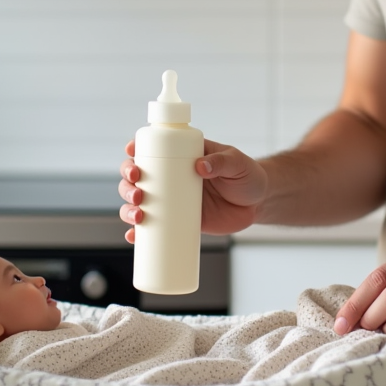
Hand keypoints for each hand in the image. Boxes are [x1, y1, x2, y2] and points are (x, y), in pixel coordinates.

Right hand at [118, 138, 268, 242]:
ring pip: (138, 202)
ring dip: (128, 209)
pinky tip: (133, 237)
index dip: (135, 150)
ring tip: (137, 216)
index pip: (152, 149)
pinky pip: (152, 227)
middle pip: (136, 177)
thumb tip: (201, 166)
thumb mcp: (237, 163)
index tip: (131, 154)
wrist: (258, 203)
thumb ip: (222, 161)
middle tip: (138, 192)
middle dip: (127, 184)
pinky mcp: (178, 220)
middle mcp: (171, 176)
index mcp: (182, 155)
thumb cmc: (248, 176)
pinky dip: (138, 233)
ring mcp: (172, 199)